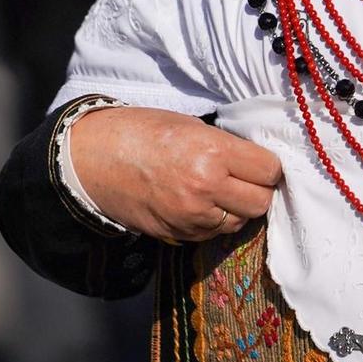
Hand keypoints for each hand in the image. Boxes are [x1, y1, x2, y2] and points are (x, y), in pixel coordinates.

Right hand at [69, 106, 281, 242]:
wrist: (94, 158)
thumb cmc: (142, 132)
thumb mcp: (191, 126)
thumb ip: (226, 146)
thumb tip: (256, 162)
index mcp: (212, 153)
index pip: (268, 170)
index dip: (268, 166)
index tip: (261, 163)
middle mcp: (205, 188)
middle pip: (260, 202)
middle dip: (259, 190)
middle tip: (247, 178)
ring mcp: (191, 216)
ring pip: (240, 222)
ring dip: (237, 208)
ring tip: (222, 190)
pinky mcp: (178, 234)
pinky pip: (214, 233)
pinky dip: (215, 221)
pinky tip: (202, 203)